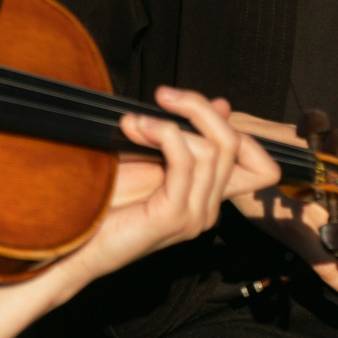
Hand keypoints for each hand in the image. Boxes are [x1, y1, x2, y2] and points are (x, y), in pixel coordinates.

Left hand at [72, 89, 278, 282]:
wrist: (76, 241)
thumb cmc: (106, 204)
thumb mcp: (151, 158)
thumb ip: (185, 135)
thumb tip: (222, 105)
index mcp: (207, 197)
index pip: (261, 167)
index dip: (240, 129)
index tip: (192, 106)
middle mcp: (208, 208)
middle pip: (231, 143)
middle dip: (197, 108)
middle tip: (164, 96)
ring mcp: (194, 215)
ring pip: (211, 149)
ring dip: (170, 122)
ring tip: (135, 122)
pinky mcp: (173, 216)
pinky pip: (184, 160)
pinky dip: (163, 134)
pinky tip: (138, 128)